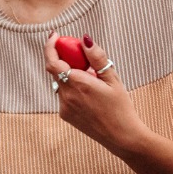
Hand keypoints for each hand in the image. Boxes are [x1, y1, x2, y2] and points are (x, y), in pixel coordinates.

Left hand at [44, 34, 138, 150]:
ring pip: (61, 83)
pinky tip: (90, 95)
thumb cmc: (121, 107)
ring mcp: (64, 107)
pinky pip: (64, 95)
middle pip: (56, 70)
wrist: (122, 137)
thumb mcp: (113, 79)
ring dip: (70, 75)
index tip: (55, 35)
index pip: (52, 61)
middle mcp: (66, 96)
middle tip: (81, 55)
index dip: (50, 46)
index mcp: (78, 84)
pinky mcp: (66, 116)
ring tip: (93, 80)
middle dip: (65, 59)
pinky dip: (72, 88)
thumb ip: (97, 57)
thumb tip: (85, 39)